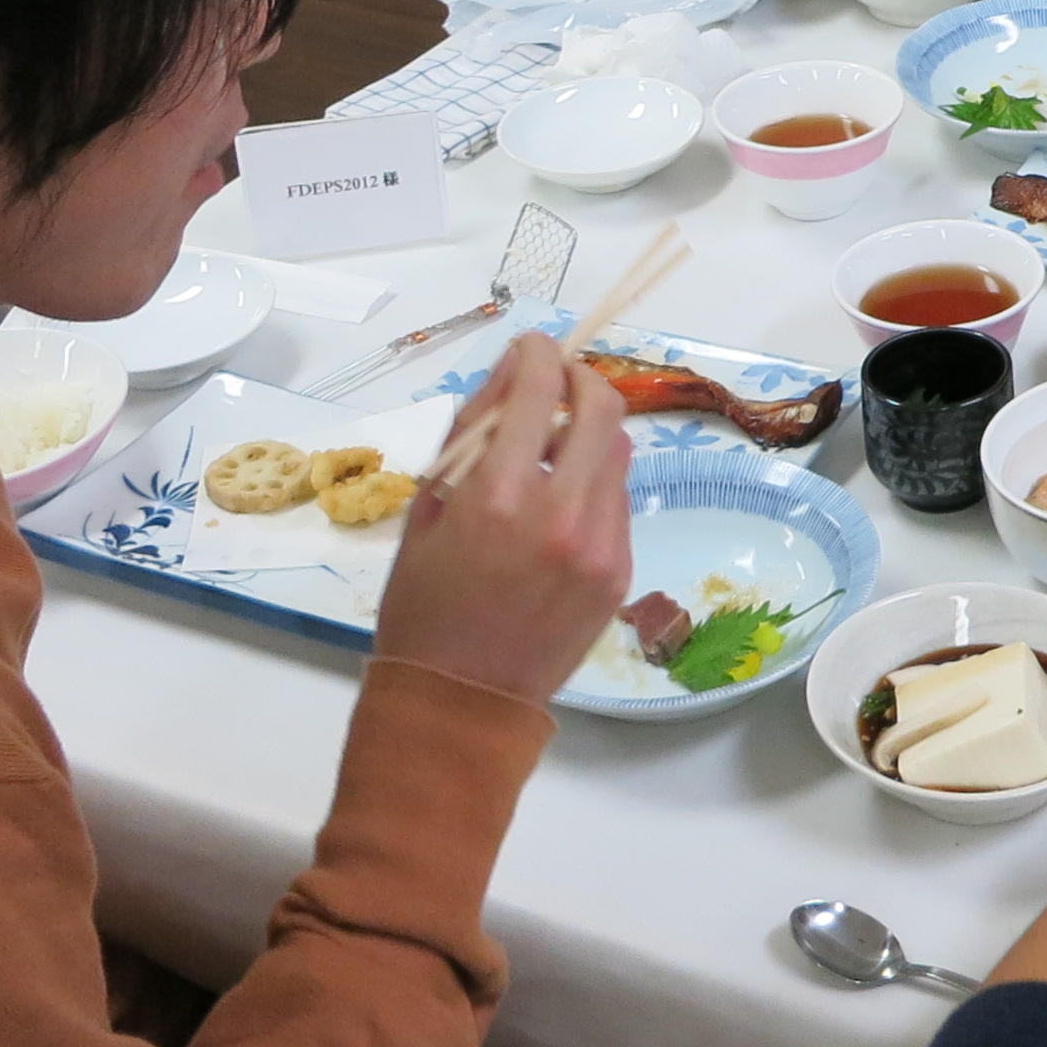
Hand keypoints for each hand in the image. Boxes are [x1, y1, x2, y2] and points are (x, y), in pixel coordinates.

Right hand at [370, 334, 632, 702]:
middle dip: (581, 379)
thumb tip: (509, 373)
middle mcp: (561, 513)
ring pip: (617, 454)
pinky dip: (593, 486)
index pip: (538, 389)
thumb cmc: (425, 604)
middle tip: (558, 380)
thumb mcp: (427, 511)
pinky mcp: (621, 572)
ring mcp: (601, 545)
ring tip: (553, 449)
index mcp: (499, 495)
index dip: (536, 354)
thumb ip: (470, 436)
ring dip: (589, 434)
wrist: (463, 698)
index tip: (530, 348)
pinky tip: (560, 507)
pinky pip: (618, 503)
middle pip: (601, 408)